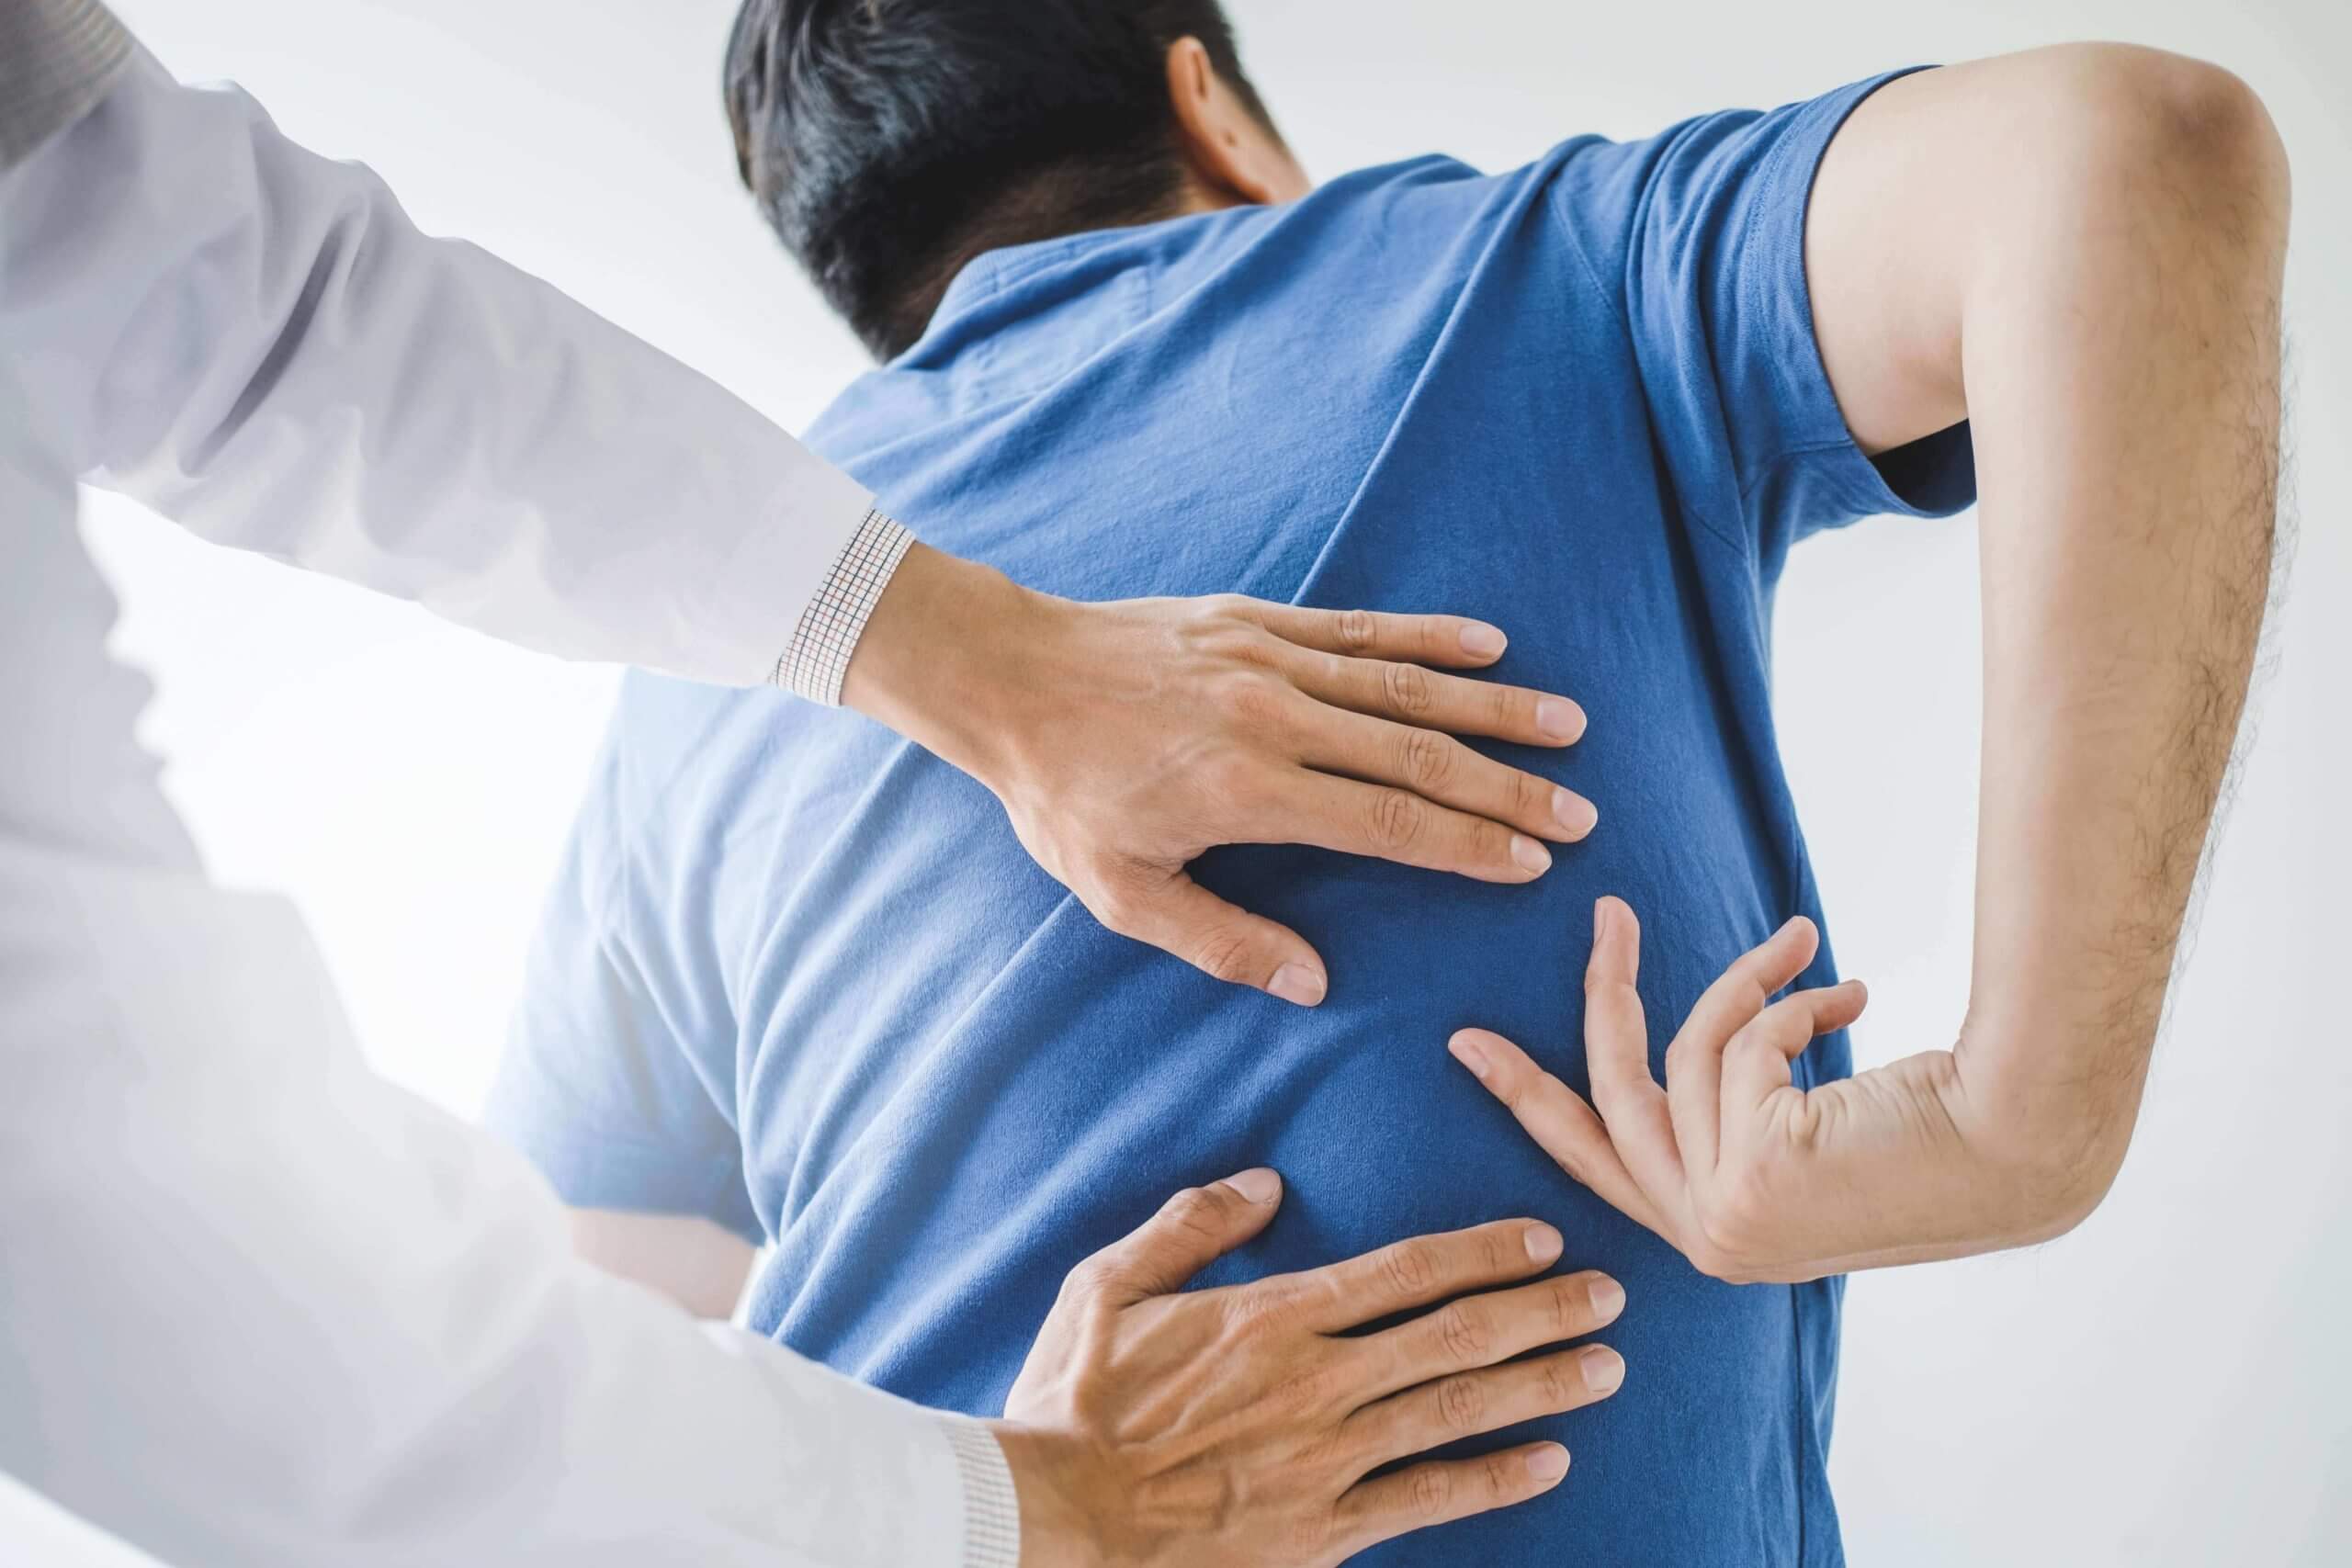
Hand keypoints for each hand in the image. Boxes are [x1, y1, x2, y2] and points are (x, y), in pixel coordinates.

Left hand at [843, 545, 1593, 1004]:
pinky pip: (1359, 629)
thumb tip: (1313, 985)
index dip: (1466, 845)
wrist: (1008, 677)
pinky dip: (1428, 637)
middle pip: (1417, 756)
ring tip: (1568, 728)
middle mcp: (1273, 719)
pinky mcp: (1257, 620)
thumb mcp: (1121, 892)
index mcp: (1247, 791)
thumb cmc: (1062, 794)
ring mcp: (1269, 661)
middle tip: (1580, 815)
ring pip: (1404, 686)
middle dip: (1507, 788)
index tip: (1532, 864)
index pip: (1386, 822)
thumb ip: (1221, 941)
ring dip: (1493, 709)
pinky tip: (1489, 644)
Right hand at [991, 1169, 1626, 1567]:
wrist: (1054, 1515)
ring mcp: (1328, 1459)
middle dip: (1543, 1309)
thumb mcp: (1107, 1285)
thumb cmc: (1075, 1398)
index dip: (1483, 1250)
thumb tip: (1264, 1183)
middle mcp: (1319, 1381)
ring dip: (1542, 1384)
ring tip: (1607, 1365)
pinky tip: (1549, 1461)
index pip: (1405, 1271)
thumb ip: (1190, 1226)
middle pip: (1456, 1334)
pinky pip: (1428, 1501)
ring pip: (1459, 1410)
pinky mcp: (1323, 1529)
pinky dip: (1495, 1479)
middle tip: (1611, 1292)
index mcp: (1273, 1316)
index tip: (1542, 1236)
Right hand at [1448, 898, 2089, 1283]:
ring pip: (1686, 1055)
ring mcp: (1725, 1219)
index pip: (1598, 1159)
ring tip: (1808, 946)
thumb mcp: (1804, 1127)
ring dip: (1750, 983)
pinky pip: (1739, 1047)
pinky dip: (1791, 1003)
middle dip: (1603, 995)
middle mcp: (1709, 1242)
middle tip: (1606, 913)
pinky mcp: (1751, 1176)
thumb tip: (1688, 1040)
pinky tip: (1854, 999)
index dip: (1529, 1097)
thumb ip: (1735, 1104)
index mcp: (1717, 1237)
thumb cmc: (1936, 1133)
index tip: (1468, 1044)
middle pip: (1610, 1095)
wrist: (2021, 1146)